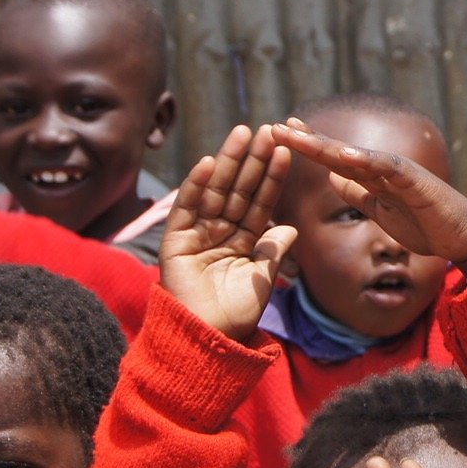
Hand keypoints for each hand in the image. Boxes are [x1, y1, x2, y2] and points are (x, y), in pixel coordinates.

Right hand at [158, 125, 296, 342]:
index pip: (261, 200)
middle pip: (239, 188)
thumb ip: (273, 250)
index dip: (272, 176)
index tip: (285, 149)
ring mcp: (197, 233)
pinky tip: (208, 163)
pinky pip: (187, 209)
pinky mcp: (175, 241)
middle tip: (266, 128)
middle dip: (252, 159)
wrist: (209, 339)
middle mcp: (220, 231)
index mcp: (243, 239)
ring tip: (241, 134)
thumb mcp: (262, 278)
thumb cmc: (236, 314)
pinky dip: (196, 186)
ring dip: (228, 162)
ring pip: (216, 191)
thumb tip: (290, 226)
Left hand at [271, 120, 466, 283]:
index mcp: (373, 179)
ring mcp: (399, 173)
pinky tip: (343, 154)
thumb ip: (358, 194)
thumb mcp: (381, 212)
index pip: (333, 159)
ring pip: (356, 156)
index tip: (279, 134)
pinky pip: (387, 168)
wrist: (464, 237)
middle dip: (306, 139)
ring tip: (298, 134)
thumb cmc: (427, 226)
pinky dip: (366, 159)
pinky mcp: (416, 182)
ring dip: (325, 145)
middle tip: (276, 125)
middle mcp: (383, 170)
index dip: (307, 146)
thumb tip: (332, 177)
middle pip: (338, 152)